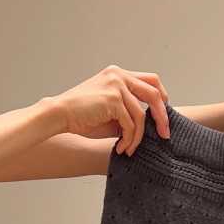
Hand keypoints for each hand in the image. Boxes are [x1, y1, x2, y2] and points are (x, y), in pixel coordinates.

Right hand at [48, 64, 170, 154]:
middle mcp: (118, 75)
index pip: (151, 80)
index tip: (163, 116)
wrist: (59, 115)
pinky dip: (129, 140)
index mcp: (118, 74)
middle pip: (155, 93)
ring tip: (129, 149)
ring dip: (138, 137)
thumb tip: (154, 126)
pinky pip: (131, 124)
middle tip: (165, 135)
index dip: (162, 97)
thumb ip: (131, 113)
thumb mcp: (112, 112)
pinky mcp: (113, 99)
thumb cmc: (82, 116)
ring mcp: (116, 85)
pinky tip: (121, 148)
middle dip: (162, 117)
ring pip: (142, 114)